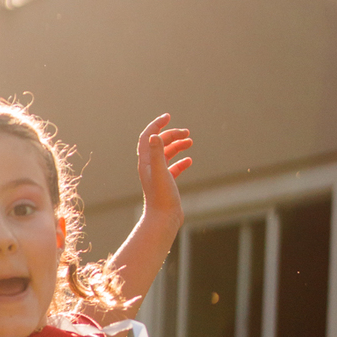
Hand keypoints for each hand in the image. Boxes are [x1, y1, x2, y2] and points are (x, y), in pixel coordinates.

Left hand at [136, 114, 192, 229]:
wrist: (163, 220)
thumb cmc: (161, 197)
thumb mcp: (160, 172)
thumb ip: (157, 153)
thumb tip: (154, 135)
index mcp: (146, 162)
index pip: (147, 137)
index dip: (156, 125)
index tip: (168, 116)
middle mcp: (150, 168)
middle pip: (159, 144)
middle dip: (172, 135)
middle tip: (187, 132)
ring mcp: (158, 176)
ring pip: (167, 155)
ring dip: (177, 146)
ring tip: (190, 141)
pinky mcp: (166, 185)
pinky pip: (173, 169)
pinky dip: (181, 162)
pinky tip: (189, 161)